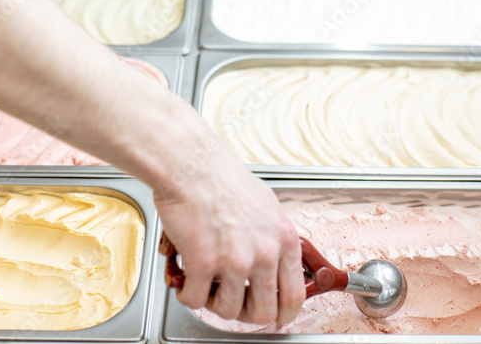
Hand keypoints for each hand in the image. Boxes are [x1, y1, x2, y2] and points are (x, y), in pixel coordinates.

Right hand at [155, 151, 304, 325]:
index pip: (294, 295)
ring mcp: (234, 261)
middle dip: (245, 313)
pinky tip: (187, 279)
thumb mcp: (267, 205)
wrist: (192, 165)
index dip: (283, 313)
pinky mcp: (203, 263)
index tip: (275, 315)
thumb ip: (274, 238)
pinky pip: (196, 299)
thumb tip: (276, 260)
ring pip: (228, 310)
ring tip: (207, 284)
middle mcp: (264, 253)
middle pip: (262, 312)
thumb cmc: (223, 178)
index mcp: (284, 239)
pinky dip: (188, 294)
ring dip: (214, 302)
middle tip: (234, 302)